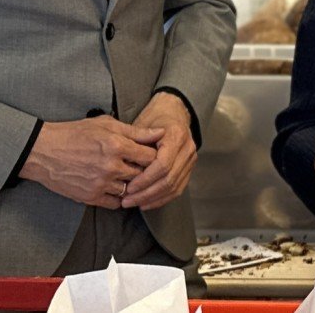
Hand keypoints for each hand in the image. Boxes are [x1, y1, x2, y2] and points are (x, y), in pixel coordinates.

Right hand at [20, 115, 161, 208]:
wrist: (43, 151)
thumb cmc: (74, 134)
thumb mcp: (105, 124)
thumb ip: (135, 130)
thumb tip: (160, 132)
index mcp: (117, 145)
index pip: (151, 156)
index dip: (154, 155)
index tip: (150, 154)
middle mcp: (111, 166)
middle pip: (143, 174)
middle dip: (145, 170)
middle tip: (141, 166)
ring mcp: (101, 183)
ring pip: (131, 189)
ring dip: (131, 184)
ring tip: (127, 175)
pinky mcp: (90, 196)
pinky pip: (115, 203)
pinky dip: (118, 197)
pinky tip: (115, 187)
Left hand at [121, 93, 195, 209]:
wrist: (174, 112)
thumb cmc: (154, 117)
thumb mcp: (142, 123)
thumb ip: (136, 142)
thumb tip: (124, 163)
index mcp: (176, 136)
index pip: (163, 164)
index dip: (145, 179)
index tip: (129, 187)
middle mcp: (188, 149)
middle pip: (169, 179)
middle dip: (147, 193)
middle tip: (127, 200)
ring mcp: (191, 159)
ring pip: (174, 186)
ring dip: (153, 198)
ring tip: (134, 203)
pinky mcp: (189, 168)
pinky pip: (178, 188)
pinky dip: (162, 198)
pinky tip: (147, 203)